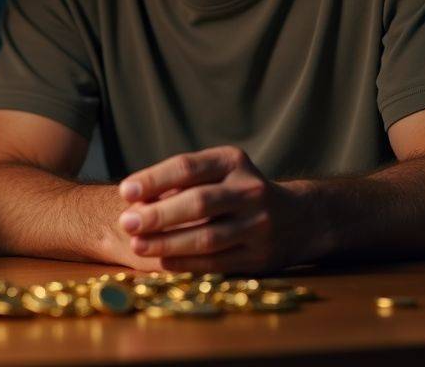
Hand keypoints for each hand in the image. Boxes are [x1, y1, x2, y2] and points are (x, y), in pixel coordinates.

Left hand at [116, 146, 311, 273]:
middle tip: (126, 223)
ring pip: (207, 237)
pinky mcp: (260, 256)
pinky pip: (217, 262)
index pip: (188, 167)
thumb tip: (136, 202)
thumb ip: (180, 183)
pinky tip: (162, 262)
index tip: (125, 191)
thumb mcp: (217, 173)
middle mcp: (250, 190)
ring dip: (168, 243)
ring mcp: (258, 225)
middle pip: (198, 203)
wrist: (298, 218)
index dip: (153, 179)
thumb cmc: (236, 191)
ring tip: (137, 245)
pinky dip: (186, 263)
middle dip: (158, 214)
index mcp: (233, 161)